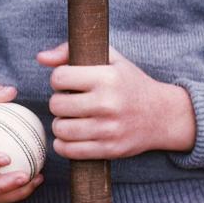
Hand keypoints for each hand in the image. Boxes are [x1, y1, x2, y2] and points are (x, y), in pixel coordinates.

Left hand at [36, 42, 196, 158]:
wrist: (162, 115)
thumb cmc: (130, 83)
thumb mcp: (110, 59)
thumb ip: (71, 52)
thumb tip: (41, 58)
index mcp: (107, 78)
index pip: (59, 77)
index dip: (59, 79)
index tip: (69, 82)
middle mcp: (107, 104)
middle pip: (56, 105)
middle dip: (59, 102)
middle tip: (70, 102)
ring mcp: (108, 129)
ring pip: (60, 129)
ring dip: (61, 124)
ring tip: (72, 118)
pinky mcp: (109, 149)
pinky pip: (70, 151)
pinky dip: (63, 144)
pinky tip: (71, 136)